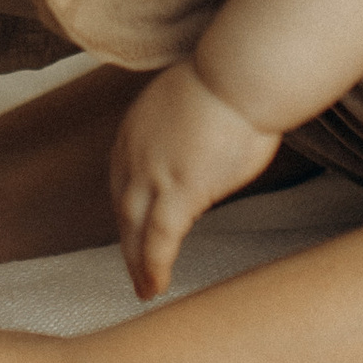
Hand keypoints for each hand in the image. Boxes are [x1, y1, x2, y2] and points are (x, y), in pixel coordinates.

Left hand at [112, 61, 278, 301]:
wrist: (241, 74)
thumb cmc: (234, 79)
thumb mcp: (195, 100)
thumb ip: (187, 125)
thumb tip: (201, 138)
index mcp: (136, 126)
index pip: (122, 175)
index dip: (127, 204)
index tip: (132, 223)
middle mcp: (135, 151)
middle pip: (122, 205)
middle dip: (126, 239)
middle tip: (132, 266)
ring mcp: (154, 172)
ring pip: (134, 229)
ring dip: (136, 262)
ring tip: (143, 288)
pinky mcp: (179, 191)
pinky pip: (159, 240)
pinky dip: (154, 266)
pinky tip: (155, 286)